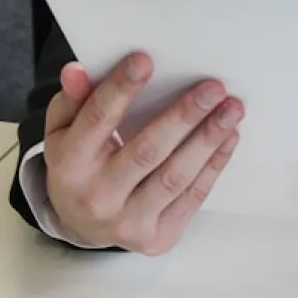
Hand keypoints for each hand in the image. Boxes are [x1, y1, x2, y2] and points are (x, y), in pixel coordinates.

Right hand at [43, 53, 244, 253]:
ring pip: (175, 177)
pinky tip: (229, 136)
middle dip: (183, 117)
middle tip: (213, 87)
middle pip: (146, 152)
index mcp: (69, 165)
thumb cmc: (79, 161)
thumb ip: (74, 98)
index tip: (146, 60)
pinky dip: (214, 164)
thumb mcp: (64, 128)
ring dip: (208, 140)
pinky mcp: (156, 237)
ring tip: (232, 109)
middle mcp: (97, 197)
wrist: (82, 225)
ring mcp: (127, 223)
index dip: (120, 90)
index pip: (97, 121)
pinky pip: (192, 197)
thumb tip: (77, 70)